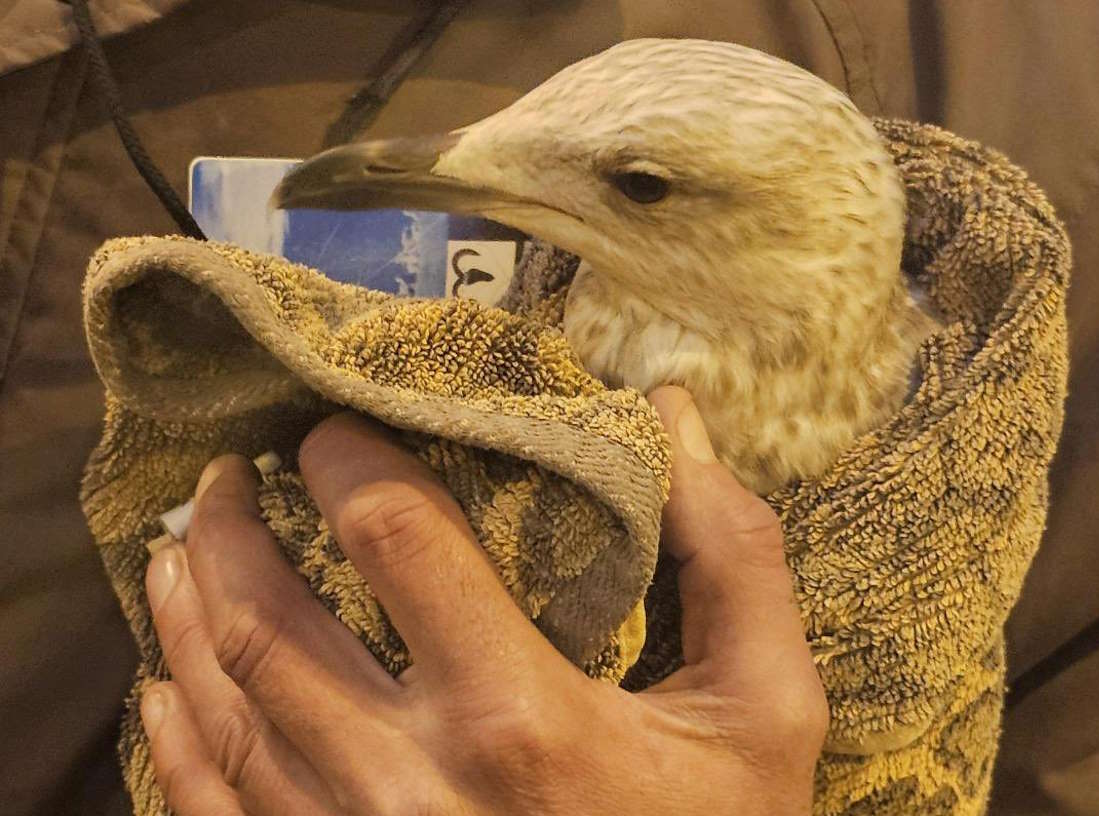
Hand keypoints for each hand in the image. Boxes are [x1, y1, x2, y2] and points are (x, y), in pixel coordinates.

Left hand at [141, 386, 827, 814]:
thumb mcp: (763, 711)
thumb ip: (730, 555)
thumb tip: (673, 417)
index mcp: (518, 718)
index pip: (394, 538)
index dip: (346, 457)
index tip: (333, 424)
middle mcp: (408, 783)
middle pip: (269, 625)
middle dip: (233, 530)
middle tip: (231, 472)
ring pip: (224, 712)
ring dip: (187, 616)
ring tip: (182, 548)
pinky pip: (217, 810)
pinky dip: (174, 743)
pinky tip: (160, 689)